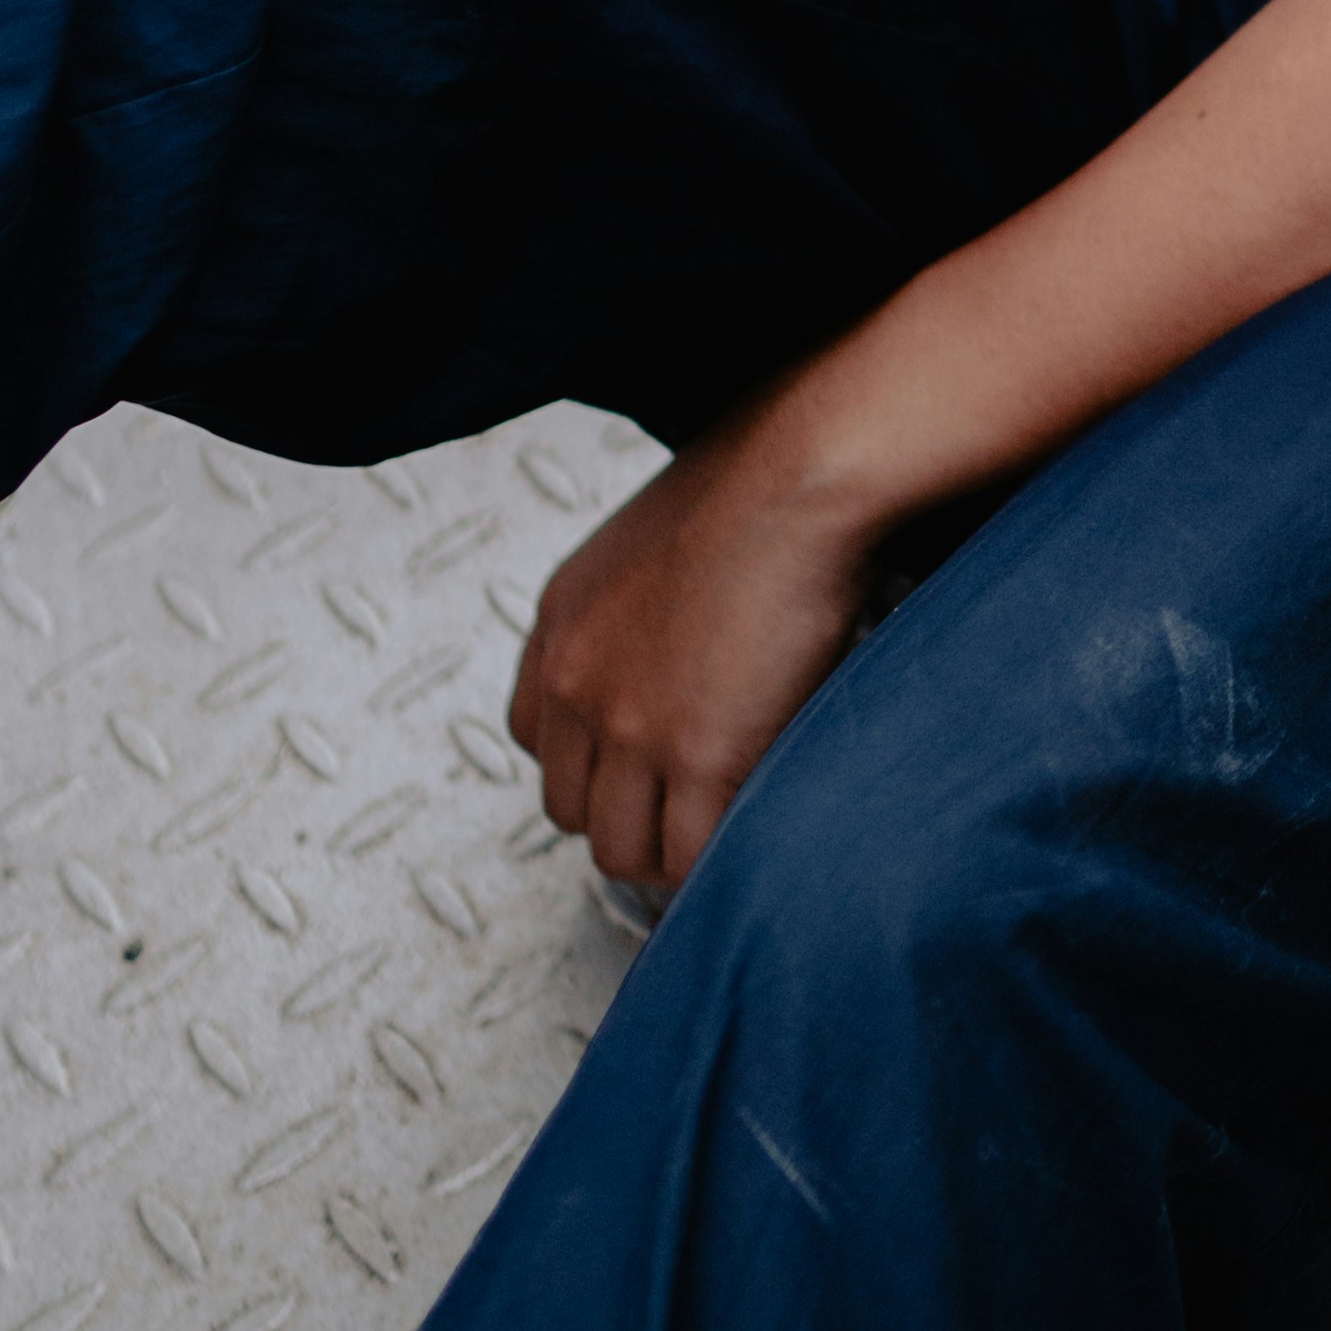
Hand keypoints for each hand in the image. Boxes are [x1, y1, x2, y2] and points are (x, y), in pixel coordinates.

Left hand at [506, 390, 885, 892]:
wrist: (796, 473)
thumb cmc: (756, 476)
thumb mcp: (655, 534)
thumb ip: (642, 602)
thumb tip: (683, 639)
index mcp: (560, 623)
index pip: (535, 738)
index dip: (590, 763)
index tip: (639, 765)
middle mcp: (576, 682)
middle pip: (569, 808)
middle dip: (628, 816)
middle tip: (690, 808)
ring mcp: (629, 727)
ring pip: (621, 848)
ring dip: (670, 850)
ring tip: (724, 833)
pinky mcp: (697, 756)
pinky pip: (692, 854)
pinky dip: (720, 857)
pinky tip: (757, 827)